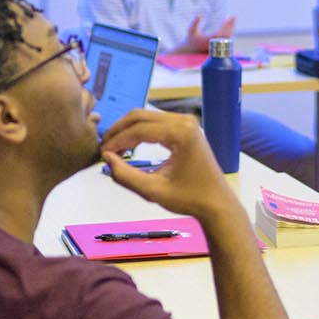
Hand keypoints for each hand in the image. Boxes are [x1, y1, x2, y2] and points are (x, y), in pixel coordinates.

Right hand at [99, 107, 240, 222]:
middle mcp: (185, 122)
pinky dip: (140, 132)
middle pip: (140, 116)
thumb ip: (126, 176)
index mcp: (181, 133)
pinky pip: (156, 123)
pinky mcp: (186, 127)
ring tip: (114, 149)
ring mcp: (187, 122)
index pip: (139, 130)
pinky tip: (129, 147)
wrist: (215, 202)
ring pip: (146, 117)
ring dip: (128, 130)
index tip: (102, 154)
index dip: (117, 141)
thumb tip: (107, 159)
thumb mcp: (153, 191)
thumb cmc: (190, 198)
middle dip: (119, 130)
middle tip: (104, 148)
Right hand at [182, 14, 235, 54]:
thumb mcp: (191, 30)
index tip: (227, 17)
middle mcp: (215, 44)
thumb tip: (199, 14)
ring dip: (231, 28)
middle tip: (233, 16)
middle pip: (226, 35)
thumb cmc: (191, 39)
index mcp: (209, 40)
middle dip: (230, 25)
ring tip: (233, 19)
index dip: (225, 25)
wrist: (192, 49)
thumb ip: (195, 22)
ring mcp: (218, 47)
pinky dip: (230, 32)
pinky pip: (227, 39)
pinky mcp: (220, 47)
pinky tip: (231, 25)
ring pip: (228, 38)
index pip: (220, 32)